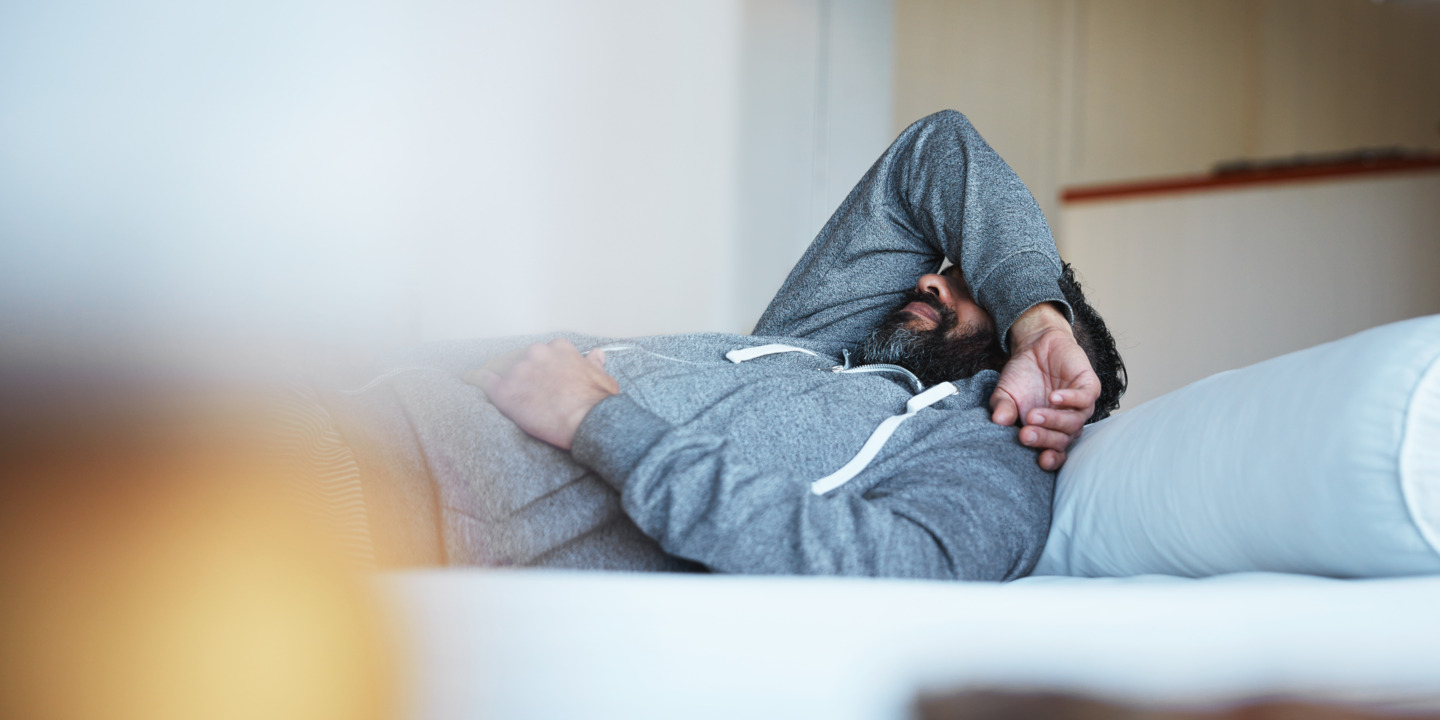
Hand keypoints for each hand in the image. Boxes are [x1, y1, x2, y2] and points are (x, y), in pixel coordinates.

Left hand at [464, 339, 618, 449]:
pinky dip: (474, 378)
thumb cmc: (598, 403)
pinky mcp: (505, 391)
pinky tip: (468, 379)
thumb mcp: (603, 378)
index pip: (543, 353)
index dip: (540, 366)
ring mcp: (519, 370)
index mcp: (559, 349)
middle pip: (521, 359)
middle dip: (521, 371)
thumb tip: (595, 355)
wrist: (588, 421)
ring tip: (497, 385)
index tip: (540, 375)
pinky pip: (483, 380)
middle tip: (525, 387)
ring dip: (501, 376)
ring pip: (502, 368)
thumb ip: (594, 364)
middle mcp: (537, 353)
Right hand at [990, 303, 1099, 470]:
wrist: (1036, 345)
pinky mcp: (1089, 387)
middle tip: (1026, 435)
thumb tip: (998, 421)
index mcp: (1049, 431)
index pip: (1055, 453)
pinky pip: (1085, 398)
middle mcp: (1067, 423)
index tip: (1040, 461)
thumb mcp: (1005, 392)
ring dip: (1053, 421)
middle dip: (1044, 439)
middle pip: (1063, 440)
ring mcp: (1080, 406)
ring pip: (1075, 422)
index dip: (1051, 460)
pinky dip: (1070, 400)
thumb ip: (1002, 408)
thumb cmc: (1022, 375)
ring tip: (1033, 415)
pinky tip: (1053, 397)